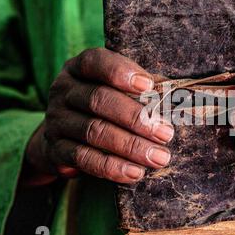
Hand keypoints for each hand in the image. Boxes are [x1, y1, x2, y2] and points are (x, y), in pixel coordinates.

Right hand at [23, 48, 173, 185]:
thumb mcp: (119, 90)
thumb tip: (178, 95)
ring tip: (159, 157)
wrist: (64, 138)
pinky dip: (111, 167)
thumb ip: (143, 88)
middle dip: (136, 118)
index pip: (96, 62)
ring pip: (94, 132)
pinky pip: (84, 158)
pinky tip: (135, 173)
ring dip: (130, 147)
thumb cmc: (104, 107)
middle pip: (98, 100)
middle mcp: (63, 90)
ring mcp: (56, 120)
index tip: (149, 86)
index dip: (121, 72)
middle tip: (165, 133)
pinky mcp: (55, 149)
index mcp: (80, 68)